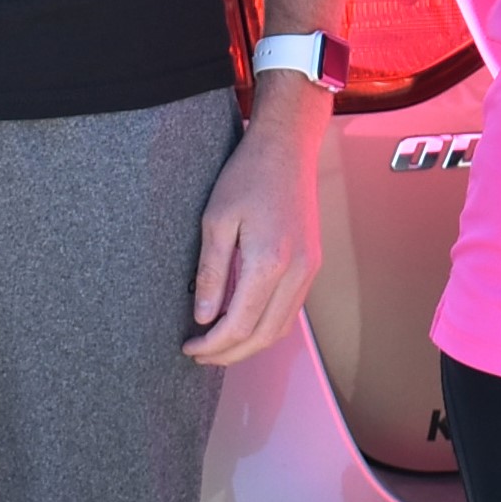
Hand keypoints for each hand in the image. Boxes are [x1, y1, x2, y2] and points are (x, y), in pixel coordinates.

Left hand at [183, 83, 330, 365]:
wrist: (287, 147)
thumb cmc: (248, 176)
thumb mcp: (216, 220)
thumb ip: (210, 273)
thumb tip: (203, 317)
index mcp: (269, 262)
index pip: (239, 325)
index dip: (212, 344)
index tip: (188, 346)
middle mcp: (296, 272)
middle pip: (263, 335)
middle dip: (229, 353)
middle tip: (199, 354)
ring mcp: (309, 269)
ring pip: (281, 328)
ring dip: (249, 344)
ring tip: (218, 344)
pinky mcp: (311, 264)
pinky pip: (291, 310)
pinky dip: (266, 326)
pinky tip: (243, 322)